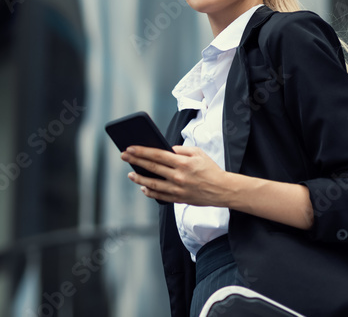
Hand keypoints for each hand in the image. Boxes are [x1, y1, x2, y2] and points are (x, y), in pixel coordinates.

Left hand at [120, 145, 234, 206]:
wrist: (223, 190)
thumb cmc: (210, 169)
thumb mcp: (198, 153)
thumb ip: (181, 150)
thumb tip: (167, 150)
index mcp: (183, 163)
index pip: (157, 155)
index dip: (142, 151)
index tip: (130, 148)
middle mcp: (179, 176)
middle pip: (152, 167)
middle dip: (135, 161)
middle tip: (124, 156)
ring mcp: (178, 189)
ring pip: (153, 184)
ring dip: (139, 178)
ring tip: (130, 173)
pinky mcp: (179, 199)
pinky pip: (161, 196)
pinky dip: (150, 192)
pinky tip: (143, 187)